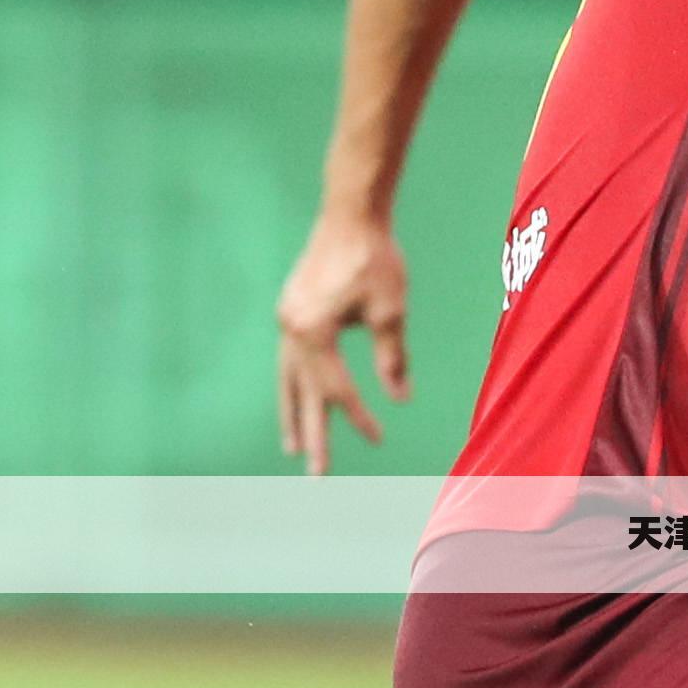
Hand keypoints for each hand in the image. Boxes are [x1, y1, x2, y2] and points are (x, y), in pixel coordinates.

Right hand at [273, 207, 411, 471]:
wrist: (350, 212)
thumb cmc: (375, 258)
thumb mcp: (390, 312)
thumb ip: (392, 358)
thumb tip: (400, 398)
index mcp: (313, 334)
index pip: (339, 390)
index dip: (359, 418)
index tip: (378, 439)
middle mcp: (291, 330)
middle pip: (303, 394)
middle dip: (312, 435)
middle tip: (317, 475)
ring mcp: (286, 319)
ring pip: (287, 380)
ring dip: (292, 414)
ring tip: (294, 446)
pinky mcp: (291, 309)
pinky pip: (289, 359)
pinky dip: (294, 383)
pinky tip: (300, 397)